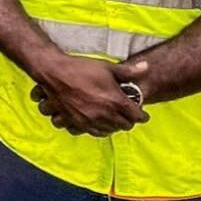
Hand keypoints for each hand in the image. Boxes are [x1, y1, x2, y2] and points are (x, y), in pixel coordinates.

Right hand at [30, 53, 149, 135]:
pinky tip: (101, 124)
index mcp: (115, 101)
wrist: (54, 73)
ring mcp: (90, 120)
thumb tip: (146, 67)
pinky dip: (101, 130)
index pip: (136, 116)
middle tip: (130, 116)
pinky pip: (94, 133)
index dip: (142, 116)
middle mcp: (104, 114)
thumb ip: (129, 71)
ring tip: (116, 120)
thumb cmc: (81, 69)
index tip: (143, 114)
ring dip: (115, 126)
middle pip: (125, 125)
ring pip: (110, 131)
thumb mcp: (107, 68)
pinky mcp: (77, 123)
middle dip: (130, 121)